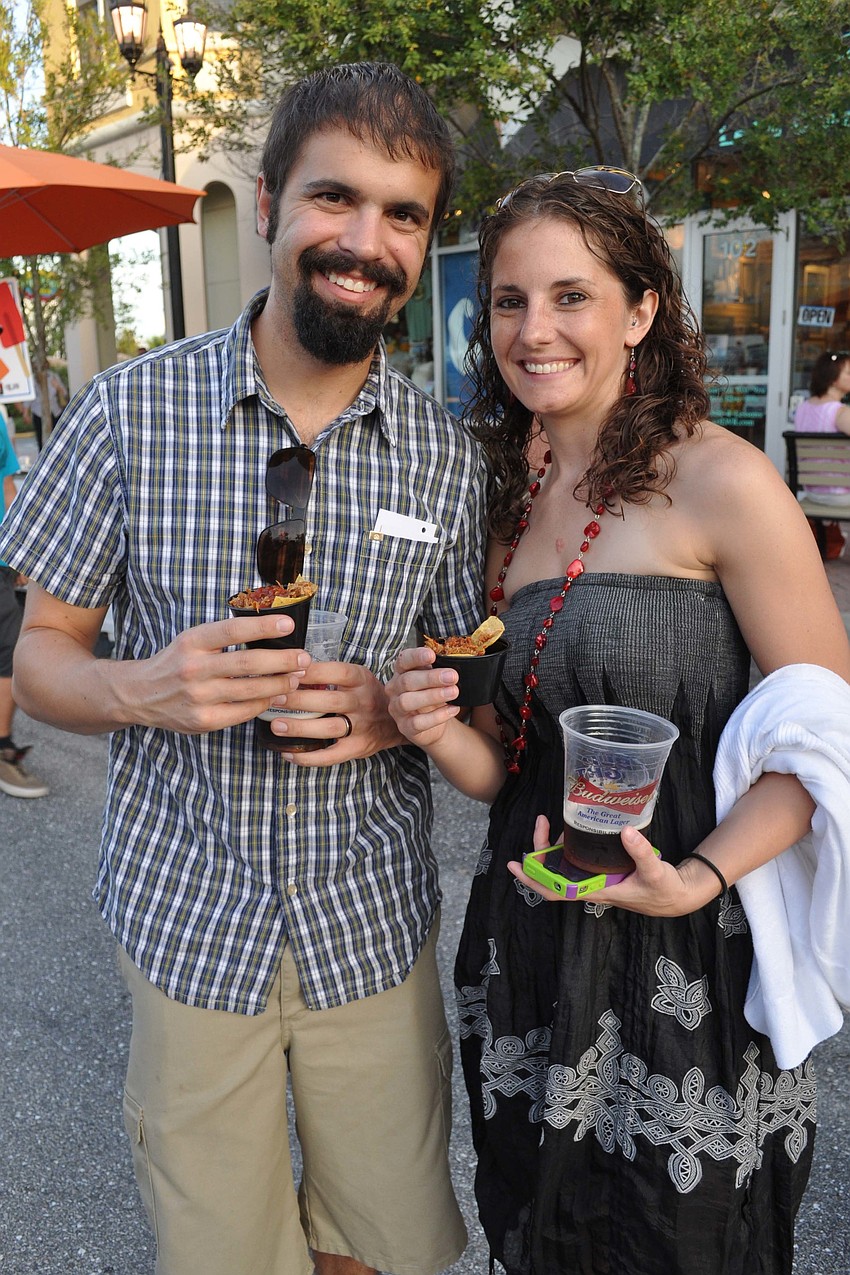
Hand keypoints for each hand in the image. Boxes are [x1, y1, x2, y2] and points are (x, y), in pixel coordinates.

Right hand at [129, 613, 310, 733]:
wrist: (141, 695)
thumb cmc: (177, 662)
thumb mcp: (193, 640)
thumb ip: (224, 636)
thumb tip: (270, 630)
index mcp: (192, 641)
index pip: (233, 630)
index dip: (264, 626)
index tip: (289, 624)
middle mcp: (194, 668)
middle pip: (248, 663)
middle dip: (283, 660)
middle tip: (304, 658)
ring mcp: (198, 697)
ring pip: (250, 690)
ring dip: (280, 684)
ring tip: (296, 677)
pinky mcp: (204, 721)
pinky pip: (243, 712)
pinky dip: (264, 703)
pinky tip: (277, 695)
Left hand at [269, 659, 409, 763]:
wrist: (395, 721)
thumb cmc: (366, 694)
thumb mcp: (357, 677)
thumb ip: (330, 673)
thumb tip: (291, 669)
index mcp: (361, 680)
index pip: (337, 672)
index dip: (313, 672)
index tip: (289, 671)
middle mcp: (363, 702)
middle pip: (330, 701)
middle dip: (300, 700)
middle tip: (274, 698)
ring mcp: (361, 727)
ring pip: (329, 728)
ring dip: (300, 727)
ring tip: (276, 725)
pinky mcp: (357, 748)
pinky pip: (330, 756)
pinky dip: (308, 758)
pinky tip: (288, 753)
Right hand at [385, 645, 459, 746]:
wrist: (434, 724)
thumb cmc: (432, 694)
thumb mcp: (434, 679)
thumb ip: (439, 669)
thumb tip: (454, 665)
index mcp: (401, 671)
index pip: (403, 660)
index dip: (416, 657)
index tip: (432, 655)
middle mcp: (395, 689)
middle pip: (407, 681)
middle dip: (431, 678)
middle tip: (452, 676)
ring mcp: (397, 709)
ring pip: (408, 701)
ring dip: (432, 696)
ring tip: (453, 692)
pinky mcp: (405, 727)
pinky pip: (417, 722)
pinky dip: (437, 716)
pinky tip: (452, 709)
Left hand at [508, 816, 695, 914]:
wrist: (676, 896)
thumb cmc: (663, 889)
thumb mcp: (654, 871)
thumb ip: (641, 852)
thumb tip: (626, 831)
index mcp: (596, 891)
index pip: (556, 890)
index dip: (533, 879)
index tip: (516, 864)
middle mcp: (590, 886)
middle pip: (554, 874)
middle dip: (540, 852)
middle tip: (539, 824)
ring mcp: (595, 878)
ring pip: (565, 865)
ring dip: (553, 847)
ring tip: (548, 822)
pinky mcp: (604, 871)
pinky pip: (579, 860)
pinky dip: (570, 846)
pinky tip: (571, 830)